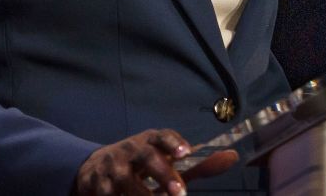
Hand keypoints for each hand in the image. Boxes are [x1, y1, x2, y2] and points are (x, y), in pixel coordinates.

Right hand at [73, 129, 237, 195]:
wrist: (93, 169)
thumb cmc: (140, 164)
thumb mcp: (165, 161)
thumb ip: (197, 165)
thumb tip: (232, 157)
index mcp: (148, 141)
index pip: (161, 136)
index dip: (173, 142)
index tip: (186, 152)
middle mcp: (130, 150)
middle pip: (146, 157)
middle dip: (163, 173)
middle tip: (179, 192)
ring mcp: (112, 168)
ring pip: (127, 181)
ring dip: (142, 194)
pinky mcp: (97, 186)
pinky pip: (109, 195)